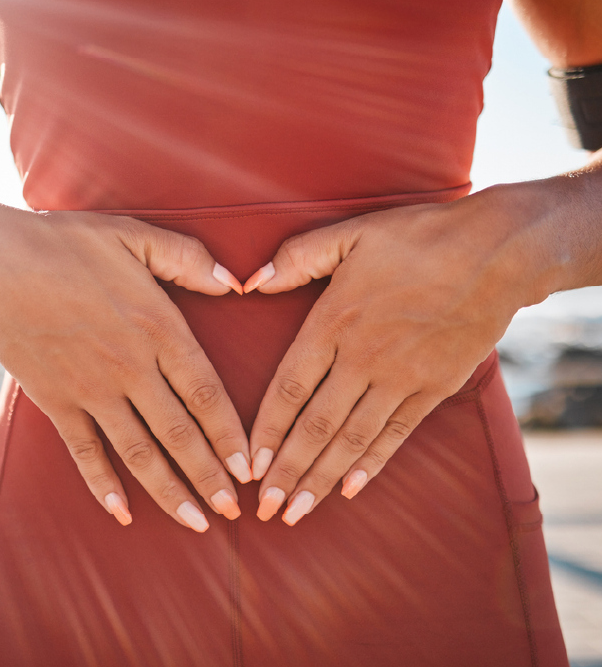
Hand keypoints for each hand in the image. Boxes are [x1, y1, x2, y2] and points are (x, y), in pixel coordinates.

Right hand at [0, 199, 251, 530]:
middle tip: (232, 511)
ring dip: (169, 491)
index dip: (230, 434)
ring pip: (138, 451)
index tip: (248, 468)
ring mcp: (91, 389)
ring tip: (196, 522)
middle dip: (209, 475)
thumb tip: (234, 282)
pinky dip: (103, 484)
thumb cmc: (68, 244)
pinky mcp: (55, 401)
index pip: (205, 393)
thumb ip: (188, 258)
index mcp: (158, 328)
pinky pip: (84, 452)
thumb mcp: (135, 235)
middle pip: (179, 433)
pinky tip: (122, 513)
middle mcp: (130, 367)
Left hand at [244, 189, 547, 524]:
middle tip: (266, 509)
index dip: (266, 429)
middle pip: (316, 425)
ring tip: (298, 512)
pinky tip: (351, 488)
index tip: (249, 464)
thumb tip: (249, 281)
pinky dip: (372, 463)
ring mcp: (401, 377)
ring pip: (353, 438)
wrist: (496, 250)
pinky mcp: (434, 387)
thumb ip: (296, 258)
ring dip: (322, 478)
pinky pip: (396, 433)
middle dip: (288, 470)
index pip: (289, 388)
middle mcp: (362, 358)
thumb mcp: (350, 234)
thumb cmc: (418, 236)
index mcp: (334, 321)